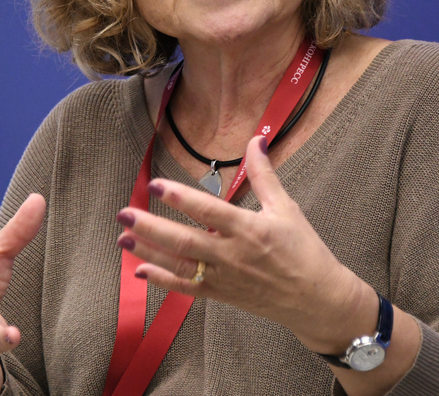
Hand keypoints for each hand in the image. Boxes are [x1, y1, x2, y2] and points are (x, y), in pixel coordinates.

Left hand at [115, 137, 373, 352]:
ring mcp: (224, 278)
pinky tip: (140, 270)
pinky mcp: (221, 295)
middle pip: (185, 240)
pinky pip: (186, 288)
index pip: (208, 211)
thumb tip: (256, 139)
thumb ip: (265, 174)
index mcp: (249, 229)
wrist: (316, 299)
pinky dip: (163, 281)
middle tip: (124, 214)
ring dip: (149, 251)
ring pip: (180, 264)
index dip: (180, 197)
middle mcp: (232, 255)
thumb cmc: (304, 249)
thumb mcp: (286, 208)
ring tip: (123, 238)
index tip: (155, 185)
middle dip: (152, 227)